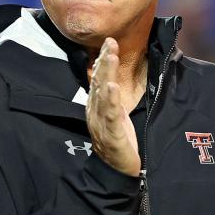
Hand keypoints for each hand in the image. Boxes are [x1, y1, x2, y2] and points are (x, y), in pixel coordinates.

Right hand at [86, 37, 140, 176]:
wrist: (117, 172)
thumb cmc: (119, 142)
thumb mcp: (115, 116)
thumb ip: (112, 98)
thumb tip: (112, 77)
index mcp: (97, 107)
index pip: (99, 80)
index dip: (103, 61)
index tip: (109, 42)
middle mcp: (96, 113)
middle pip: (99, 83)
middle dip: (105, 61)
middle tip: (110, 42)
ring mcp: (102, 124)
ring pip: (104, 96)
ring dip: (107, 75)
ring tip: (111, 57)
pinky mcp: (112, 136)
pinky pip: (111, 116)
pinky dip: (111, 101)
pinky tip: (113, 88)